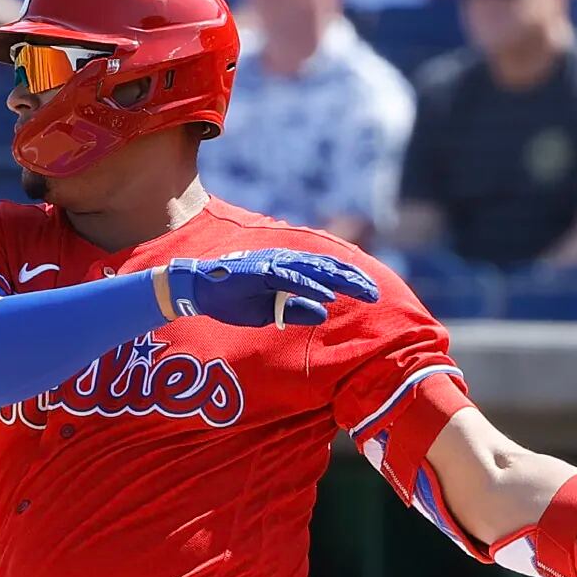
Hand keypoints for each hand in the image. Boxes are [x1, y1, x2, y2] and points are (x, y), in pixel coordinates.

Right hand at [161, 249, 379, 328]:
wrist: (200, 291)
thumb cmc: (233, 300)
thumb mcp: (271, 312)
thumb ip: (297, 310)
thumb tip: (324, 313)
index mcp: (290, 271)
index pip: (327, 273)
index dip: (350, 282)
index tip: (372, 294)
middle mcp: (286, 263)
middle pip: (328, 268)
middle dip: (353, 281)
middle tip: (376, 294)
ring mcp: (274, 264)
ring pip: (315, 270)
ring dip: (339, 281)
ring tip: (361, 291)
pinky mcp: (261, 271)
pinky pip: (290, 279)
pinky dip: (310, 286)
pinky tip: (327, 294)